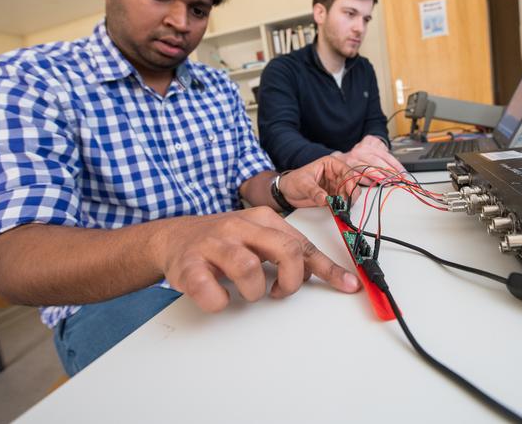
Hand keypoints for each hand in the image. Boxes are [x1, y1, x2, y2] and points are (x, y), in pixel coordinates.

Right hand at [156, 207, 360, 312]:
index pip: (302, 245)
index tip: (348, 285)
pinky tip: (219, 296)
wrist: (172, 237)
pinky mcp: (188, 265)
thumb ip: (287, 250)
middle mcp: (239, 226)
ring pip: (249, 269)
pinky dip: (219, 301)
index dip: (327, 268)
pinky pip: (211, 291)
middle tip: (278, 292)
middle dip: (290, 280)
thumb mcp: (258, 237)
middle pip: (284, 251)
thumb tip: (322, 272)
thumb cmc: (223, 241)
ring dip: (254, 291)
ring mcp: (213, 244)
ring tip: (247, 291)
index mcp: (262, 219)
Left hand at [278, 155, 361, 207]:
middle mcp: (335, 174)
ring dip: (347, 201)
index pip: (345, 170)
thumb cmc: (293, 181)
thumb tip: (324, 199)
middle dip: (350, 193)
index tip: (348, 191)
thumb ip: (314, 191)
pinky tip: (337, 209)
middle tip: (345, 202)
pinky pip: (342, 201)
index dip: (350, 180)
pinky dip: (342, 206)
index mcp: (329, 164)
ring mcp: (335, 186)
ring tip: (339, 206)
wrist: (286, 192)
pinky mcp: (333, 196)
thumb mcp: (303, 184)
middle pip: (351, 182)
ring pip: (349, 193)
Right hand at [336, 135, 405, 182]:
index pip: (384, 155)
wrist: (338, 159)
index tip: (403, 173)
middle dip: (388, 172)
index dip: (395, 165)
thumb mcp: (370, 151)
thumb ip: (382, 157)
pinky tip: (374, 184)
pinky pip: (358, 177)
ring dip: (379, 177)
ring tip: (388, 182)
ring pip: (367, 169)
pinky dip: (367, 181)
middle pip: (376, 162)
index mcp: (367, 146)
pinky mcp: (346, 170)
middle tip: (397, 179)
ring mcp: (352, 161)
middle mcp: (359, 152)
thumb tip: (398, 170)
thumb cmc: (358, 157)